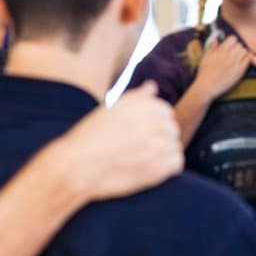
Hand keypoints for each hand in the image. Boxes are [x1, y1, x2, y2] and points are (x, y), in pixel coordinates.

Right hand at [55, 81, 183, 200]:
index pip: (166, 112)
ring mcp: (160, 145)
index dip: (152, 125)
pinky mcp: (160, 167)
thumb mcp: (112, 108)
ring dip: (163, 154)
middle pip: (172, 130)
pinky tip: (150, 169)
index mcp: (148, 105)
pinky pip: (177, 164)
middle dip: (159, 138)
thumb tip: (153, 86)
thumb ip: (137, 97)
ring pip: (175, 147)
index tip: (137, 134)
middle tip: (136, 149)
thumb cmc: (91, 136)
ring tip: (140, 160)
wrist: (78, 164)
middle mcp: (157, 122)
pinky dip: (168, 168)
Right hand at [194, 35, 250, 100]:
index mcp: (221, 50)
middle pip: (240, 45)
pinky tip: (243, 62)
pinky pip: (248, 60)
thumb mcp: (206, 56)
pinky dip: (248, 59)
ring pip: (245, 51)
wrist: (207, 86)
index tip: (230, 46)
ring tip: (239, 58)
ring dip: (243, 53)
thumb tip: (216, 39)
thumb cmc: (205, 72)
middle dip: (237, 47)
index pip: (233, 38)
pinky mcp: (240, 71)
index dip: (232, 41)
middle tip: (235, 53)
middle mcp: (229, 55)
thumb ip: (212, 47)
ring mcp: (235, 63)